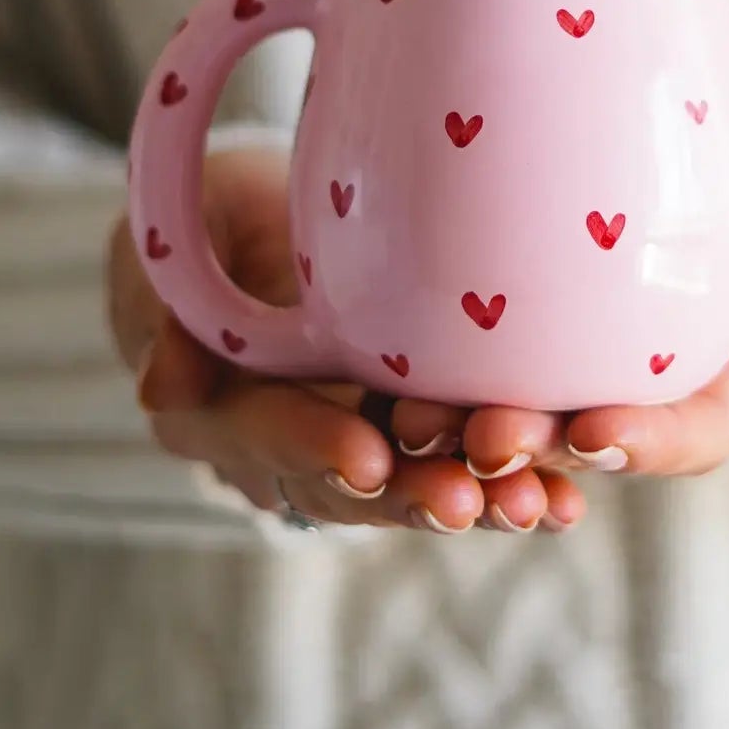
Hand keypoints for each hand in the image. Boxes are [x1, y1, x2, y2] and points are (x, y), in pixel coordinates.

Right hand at [107, 147, 586, 532]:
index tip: (365, 458)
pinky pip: (458, 459)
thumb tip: (161, 390)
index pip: (263, 432)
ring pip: (411, 482)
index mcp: (222, 406)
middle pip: (349, 483)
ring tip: (538, 506)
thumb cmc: (209, 221)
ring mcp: (357, 435)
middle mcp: (291, 442)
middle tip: (467, 501)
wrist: (251, 230)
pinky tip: (567, 496)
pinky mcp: (412, 423)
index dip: (310, 447)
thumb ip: (168, 311)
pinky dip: (511, 479)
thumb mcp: (177, 245)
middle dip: (409, 493)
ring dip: (475, 498)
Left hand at [391, 86, 728, 479]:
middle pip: (597, 438)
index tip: (596, 430)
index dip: (656, 442)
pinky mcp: (518, 336)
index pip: (706, 426)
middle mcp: (656, 384)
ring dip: (463, 436)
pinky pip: (469, 370)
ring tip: (409, 419)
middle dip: (540, 453)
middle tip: (480, 436)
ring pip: (522, 418)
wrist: (666, 116)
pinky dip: (426, 382)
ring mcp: (583, 366)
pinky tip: (377, 373)